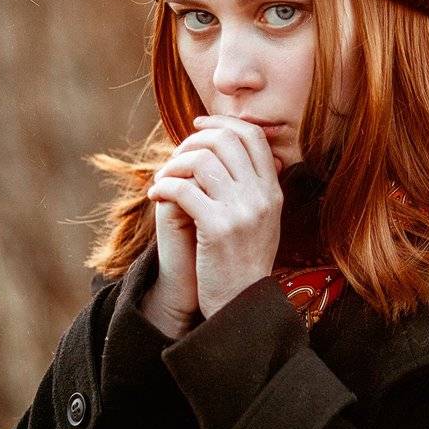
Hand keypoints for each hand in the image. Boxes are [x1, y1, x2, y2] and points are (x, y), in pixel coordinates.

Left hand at [146, 115, 282, 318]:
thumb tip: (228, 149)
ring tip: (163, 179)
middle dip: (193, 140)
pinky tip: (156, 196)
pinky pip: (183, 189)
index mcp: (272, 191)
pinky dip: (164, 187)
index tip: (199, 125)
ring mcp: (241, 211)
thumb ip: (251, 186)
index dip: (223, 123)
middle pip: (226, 140)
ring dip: (174, 164)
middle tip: (175, 155)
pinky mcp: (217, 228)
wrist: (241, 306)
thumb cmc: (241, 263)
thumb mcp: (260, 221)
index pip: (252, 136)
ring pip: (202, 160)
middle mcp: (261, 197)